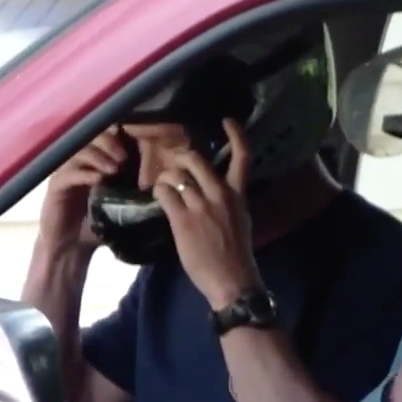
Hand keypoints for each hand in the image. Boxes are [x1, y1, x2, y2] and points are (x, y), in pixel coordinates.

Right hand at [38, 131, 130, 252]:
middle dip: (110, 143)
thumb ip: (138, 195)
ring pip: (79, 151)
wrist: (71, 248)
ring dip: (98, 156)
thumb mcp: (122, 209)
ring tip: (114, 168)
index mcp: (98, 164)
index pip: (109, 139)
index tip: (138, 147)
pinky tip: (98, 179)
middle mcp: (81, 163)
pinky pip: (68, 173)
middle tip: (124, 157)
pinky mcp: (56, 185)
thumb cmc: (98, 227)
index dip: (122, 139)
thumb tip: (165, 188)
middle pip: (92, 138)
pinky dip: (84, 173)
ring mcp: (67, 172)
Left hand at [152, 118, 261, 309]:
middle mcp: (221, 194)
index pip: (243, 156)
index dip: (236, 134)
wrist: (231, 280)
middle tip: (173, 163)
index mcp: (239, 194)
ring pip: (176, 174)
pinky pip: (164, 193)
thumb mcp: (241, 220)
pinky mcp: (183, 220)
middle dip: (180, 157)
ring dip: (165, 178)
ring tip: (164, 187)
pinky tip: (159, 200)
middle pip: (195, 158)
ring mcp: (201, 206)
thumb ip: (228, 201)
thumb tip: (208, 189)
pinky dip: (158, 192)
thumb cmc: (237, 255)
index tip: (227, 120)